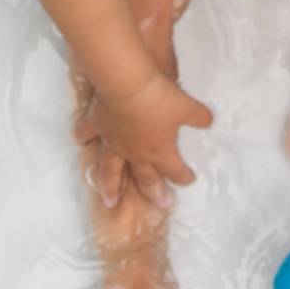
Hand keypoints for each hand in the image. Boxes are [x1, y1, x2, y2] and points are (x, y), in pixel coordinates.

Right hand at [74, 69, 213, 208]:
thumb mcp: (187, 106)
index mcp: (159, 151)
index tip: (189, 180)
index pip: (175, 170)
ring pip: (111, 170)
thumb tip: (209, 121)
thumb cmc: (159, 98)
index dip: (183, 177)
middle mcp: (135, 152)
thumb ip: (199, 116)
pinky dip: (83, 137)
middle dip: (154, 192)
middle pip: (145, 178)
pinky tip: (80, 142)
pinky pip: (87, 134)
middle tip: (158, 205)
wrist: (127, 83)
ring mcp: (114, 142)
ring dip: (111, 186)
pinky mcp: (98, 126)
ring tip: (110, 200)